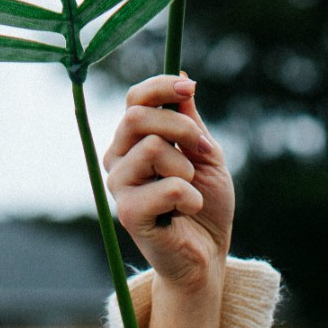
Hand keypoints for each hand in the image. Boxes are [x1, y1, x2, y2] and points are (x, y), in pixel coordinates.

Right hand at [103, 74, 232, 327]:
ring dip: (186, 167)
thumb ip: (189, 120)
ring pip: (151, 148)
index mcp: (133, 141)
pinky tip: (188, 210)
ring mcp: (120, 186)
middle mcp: (118, 159)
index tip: (190, 88)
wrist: (208, 253)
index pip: (134, 99)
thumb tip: (183, 74)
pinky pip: (167, 186)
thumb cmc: (205, 203)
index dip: (161, 87)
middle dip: (181, 128)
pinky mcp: (129, 213)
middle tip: (204, 151)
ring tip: (191, 189)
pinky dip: (191, 196)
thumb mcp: (204, 154)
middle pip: (136, 116)